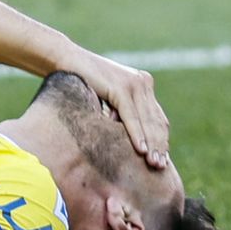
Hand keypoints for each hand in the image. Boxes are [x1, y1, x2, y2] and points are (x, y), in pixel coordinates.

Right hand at [57, 43, 169, 169]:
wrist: (67, 61)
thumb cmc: (85, 83)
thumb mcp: (111, 101)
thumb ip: (124, 114)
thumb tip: (134, 143)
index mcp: (143, 84)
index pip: (158, 118)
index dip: (162, 141)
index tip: (163, 162)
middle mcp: (143, 82)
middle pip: (156, 121)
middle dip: (160, 146)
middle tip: (161, 168)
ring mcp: (134, 83)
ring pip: (147, 121)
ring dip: (152, 145)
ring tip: (154, 164)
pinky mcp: (121, 87)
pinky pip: (132, 116)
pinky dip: (137, 134)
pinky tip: (141, 150)